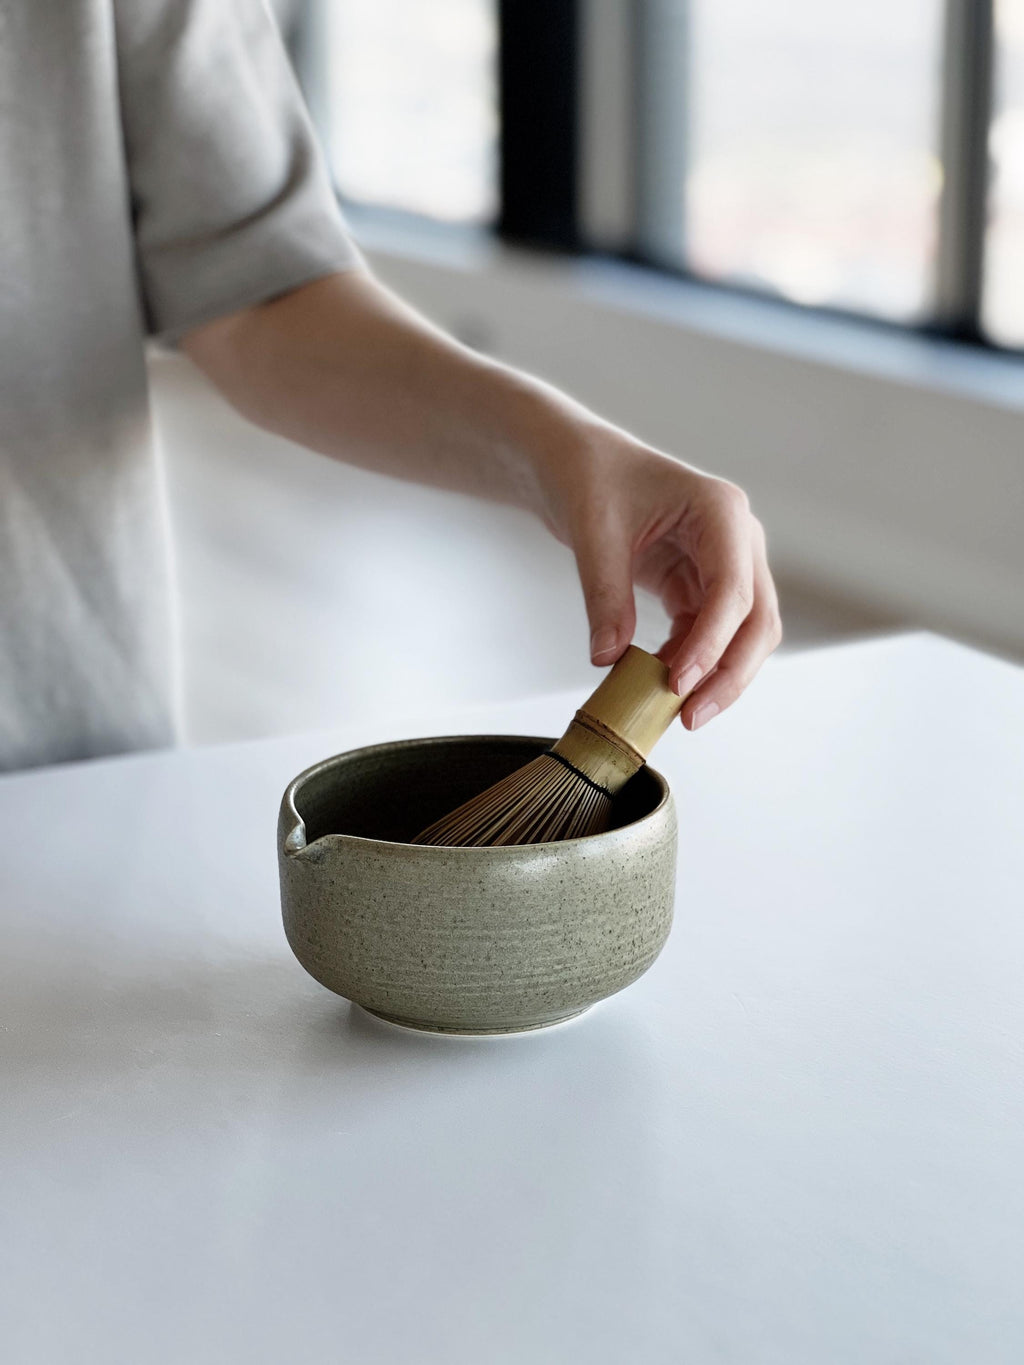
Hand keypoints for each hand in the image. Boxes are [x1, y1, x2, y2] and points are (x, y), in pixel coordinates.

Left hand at [544, 428, 781, 729]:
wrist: (578, 463)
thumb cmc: (591, 477)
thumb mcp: (593, 533)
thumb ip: (605, 596)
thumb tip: (609, 659)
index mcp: (721, 512)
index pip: (733, 590)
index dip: (710, 644)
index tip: (677, 683)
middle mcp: (737, 539)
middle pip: (757, 620)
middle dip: (730, 674)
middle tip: (690, 716)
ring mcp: (727, 564)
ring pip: (744, 635)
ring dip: (717, 676)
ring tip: (676, 712)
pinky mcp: (704, 585)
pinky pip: (711, 635)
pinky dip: (692, 663)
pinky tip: (659, 683)